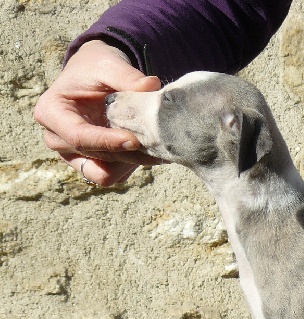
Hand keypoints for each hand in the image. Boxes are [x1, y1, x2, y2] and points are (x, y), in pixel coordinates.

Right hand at [34, 40, 162, 185]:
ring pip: (107, 174)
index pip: (78, 137)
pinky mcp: (91, 165)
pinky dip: (133, 165)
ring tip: (154, 143)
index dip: (108, 142)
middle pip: (96, 159)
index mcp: (52, 113)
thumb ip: (127, 76)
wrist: (94, 78)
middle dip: (128, 154)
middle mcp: (57, 139)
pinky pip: (115, 176)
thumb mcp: (108, 64)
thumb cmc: (96, 69)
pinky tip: (147, 148)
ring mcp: (73, 156)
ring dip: (133, 162)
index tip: (135, 140)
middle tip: (159, 141)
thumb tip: (151, 85)